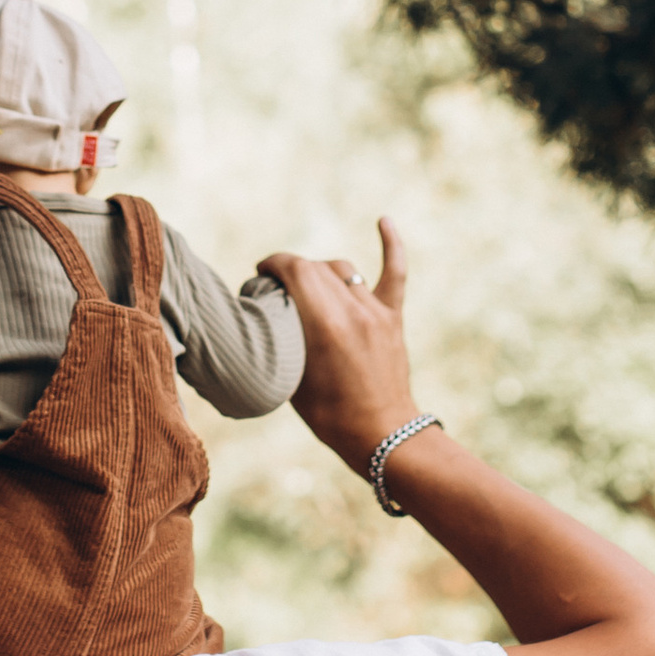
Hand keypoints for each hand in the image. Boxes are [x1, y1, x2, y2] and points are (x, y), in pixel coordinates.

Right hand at [258, 217, 417, 470]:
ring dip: (320, 271)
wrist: (381, 435)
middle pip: (315, 268)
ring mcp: (375, 313)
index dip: (273, 264)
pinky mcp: (392, 318)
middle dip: (290, 269)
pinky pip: (393, 273)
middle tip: (275, 284)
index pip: (295, 271)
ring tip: (306, 285)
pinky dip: (391, 244)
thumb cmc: (330, 416)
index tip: (261, 272)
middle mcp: (352, 312)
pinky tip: (384, 220)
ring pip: (343, 271)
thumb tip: (263, 318)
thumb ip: (280, 340)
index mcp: (324, 325)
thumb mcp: (290, 378)